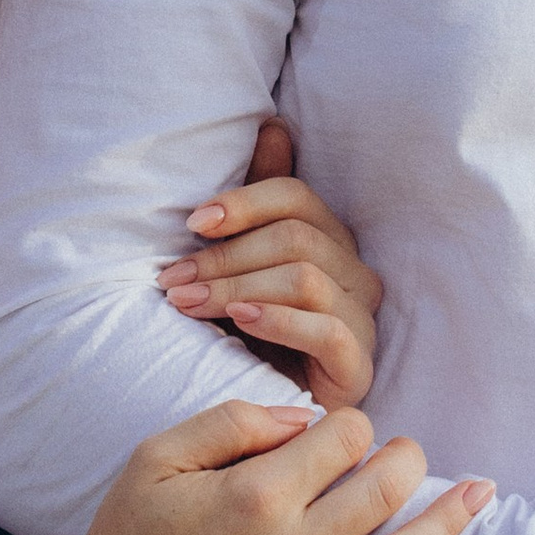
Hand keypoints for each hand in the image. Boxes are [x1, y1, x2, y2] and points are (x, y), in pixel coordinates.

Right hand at [72, 398, 490, 534]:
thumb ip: (234, 420)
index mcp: (258, 493)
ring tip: (480, 497)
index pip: (344, 436)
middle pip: (383, 486)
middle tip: (402, 452)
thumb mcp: (160, 454)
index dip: (346, 426)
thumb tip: (302, 419)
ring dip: (446, 524)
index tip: (331, 435)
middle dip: (402, 456)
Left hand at [158, 117, 382, 407]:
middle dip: (226, 255)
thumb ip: (258, 198)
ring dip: (236, 287)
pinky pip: (327, 330)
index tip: (191, 223)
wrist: (266, 412)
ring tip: (188, 303)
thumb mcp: (245, 261)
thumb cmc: (251, 332)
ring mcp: (362, 320)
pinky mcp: (358, 366)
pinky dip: (279, 321)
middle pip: (296, 238)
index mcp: (330, 239)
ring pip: (305, 279)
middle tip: (172, 279)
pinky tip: (240, 322)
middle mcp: (355, 272)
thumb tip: (273, 123)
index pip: (296, 198)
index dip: (243, 203)